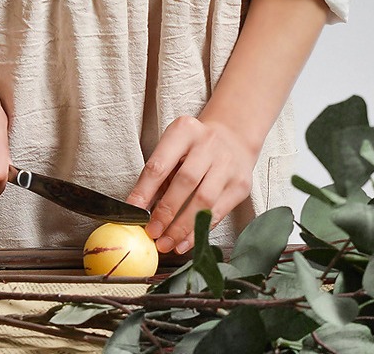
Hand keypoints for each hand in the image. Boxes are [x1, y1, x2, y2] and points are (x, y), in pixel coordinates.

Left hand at [126, 116, 257, 253]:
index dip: (144, 191)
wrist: (232, 138)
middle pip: (185, 182)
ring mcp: (227, 165)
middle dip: (166, 211)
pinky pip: (217, 214)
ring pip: (203, 201)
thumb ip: (157, 175)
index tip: (133, 211)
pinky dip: (198, 231)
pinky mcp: (240, 185)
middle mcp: (208, 144)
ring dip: (182, 227)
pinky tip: (184, 243)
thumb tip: (139, 209)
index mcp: (184, 131)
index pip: (160, 164)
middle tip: (152, 232)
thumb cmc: (193, 147)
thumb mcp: (173, 148)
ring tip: (166, 242)